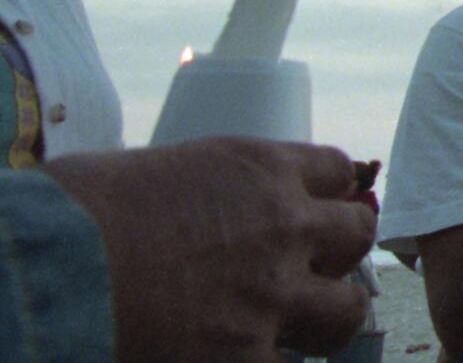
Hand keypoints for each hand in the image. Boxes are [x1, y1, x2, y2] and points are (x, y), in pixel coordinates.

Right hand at [45, 137, 375, 361]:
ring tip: (300, 330)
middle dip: (337, 253)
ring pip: (347, 311)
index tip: (314, 211)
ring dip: (327, 319)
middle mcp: (285, 226)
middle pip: (357, 234)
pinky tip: (241, 359)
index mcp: (260, 170)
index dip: (325, 195)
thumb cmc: (78, 212)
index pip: (335, 171)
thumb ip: (202, 189)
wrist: (53, 272)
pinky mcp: (249, 357)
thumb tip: (195, 205)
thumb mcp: (155, 170)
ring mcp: (275, 295)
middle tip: (311, 270)